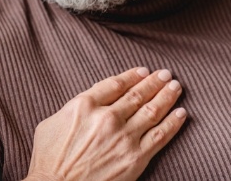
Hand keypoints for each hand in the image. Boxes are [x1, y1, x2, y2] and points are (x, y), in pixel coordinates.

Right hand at [25, 67, 186, 180]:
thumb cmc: (48, 157)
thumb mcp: (51, 122)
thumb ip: (73, 108)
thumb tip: (87, 103)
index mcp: (84, 104)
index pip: (115, 83)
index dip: (132, 76)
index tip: (143, 71)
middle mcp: (106, 117)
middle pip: (136, 94)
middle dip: (153, 82)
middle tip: (166, 73)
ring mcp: (123, 137)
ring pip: (151, 111)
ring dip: (166, 96)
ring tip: (175, 86)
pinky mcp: (135, 158)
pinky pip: (160, 136)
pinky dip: (173, 123)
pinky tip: (181, 113)